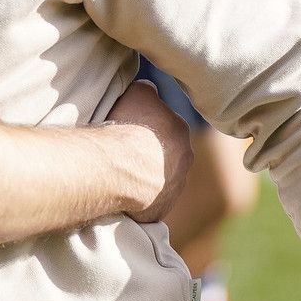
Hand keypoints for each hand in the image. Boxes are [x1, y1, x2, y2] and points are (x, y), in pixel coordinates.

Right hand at [103, 80, 192, 223]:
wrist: (116, 168)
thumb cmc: (125, 126)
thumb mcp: (137, 92)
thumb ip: (148, 91)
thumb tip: (150, 90)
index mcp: (181, 130)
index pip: (167, 125)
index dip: (148, 126)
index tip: (132, 128)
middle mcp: (184, 160)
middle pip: (167, 154)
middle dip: (151, 153)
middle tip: (127, 151)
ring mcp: (174, 188)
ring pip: (161, 179)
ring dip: (146, 176)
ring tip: (122, 171)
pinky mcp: (159, 210)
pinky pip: (149, 202)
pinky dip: (139, 197)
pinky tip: (122, 189)